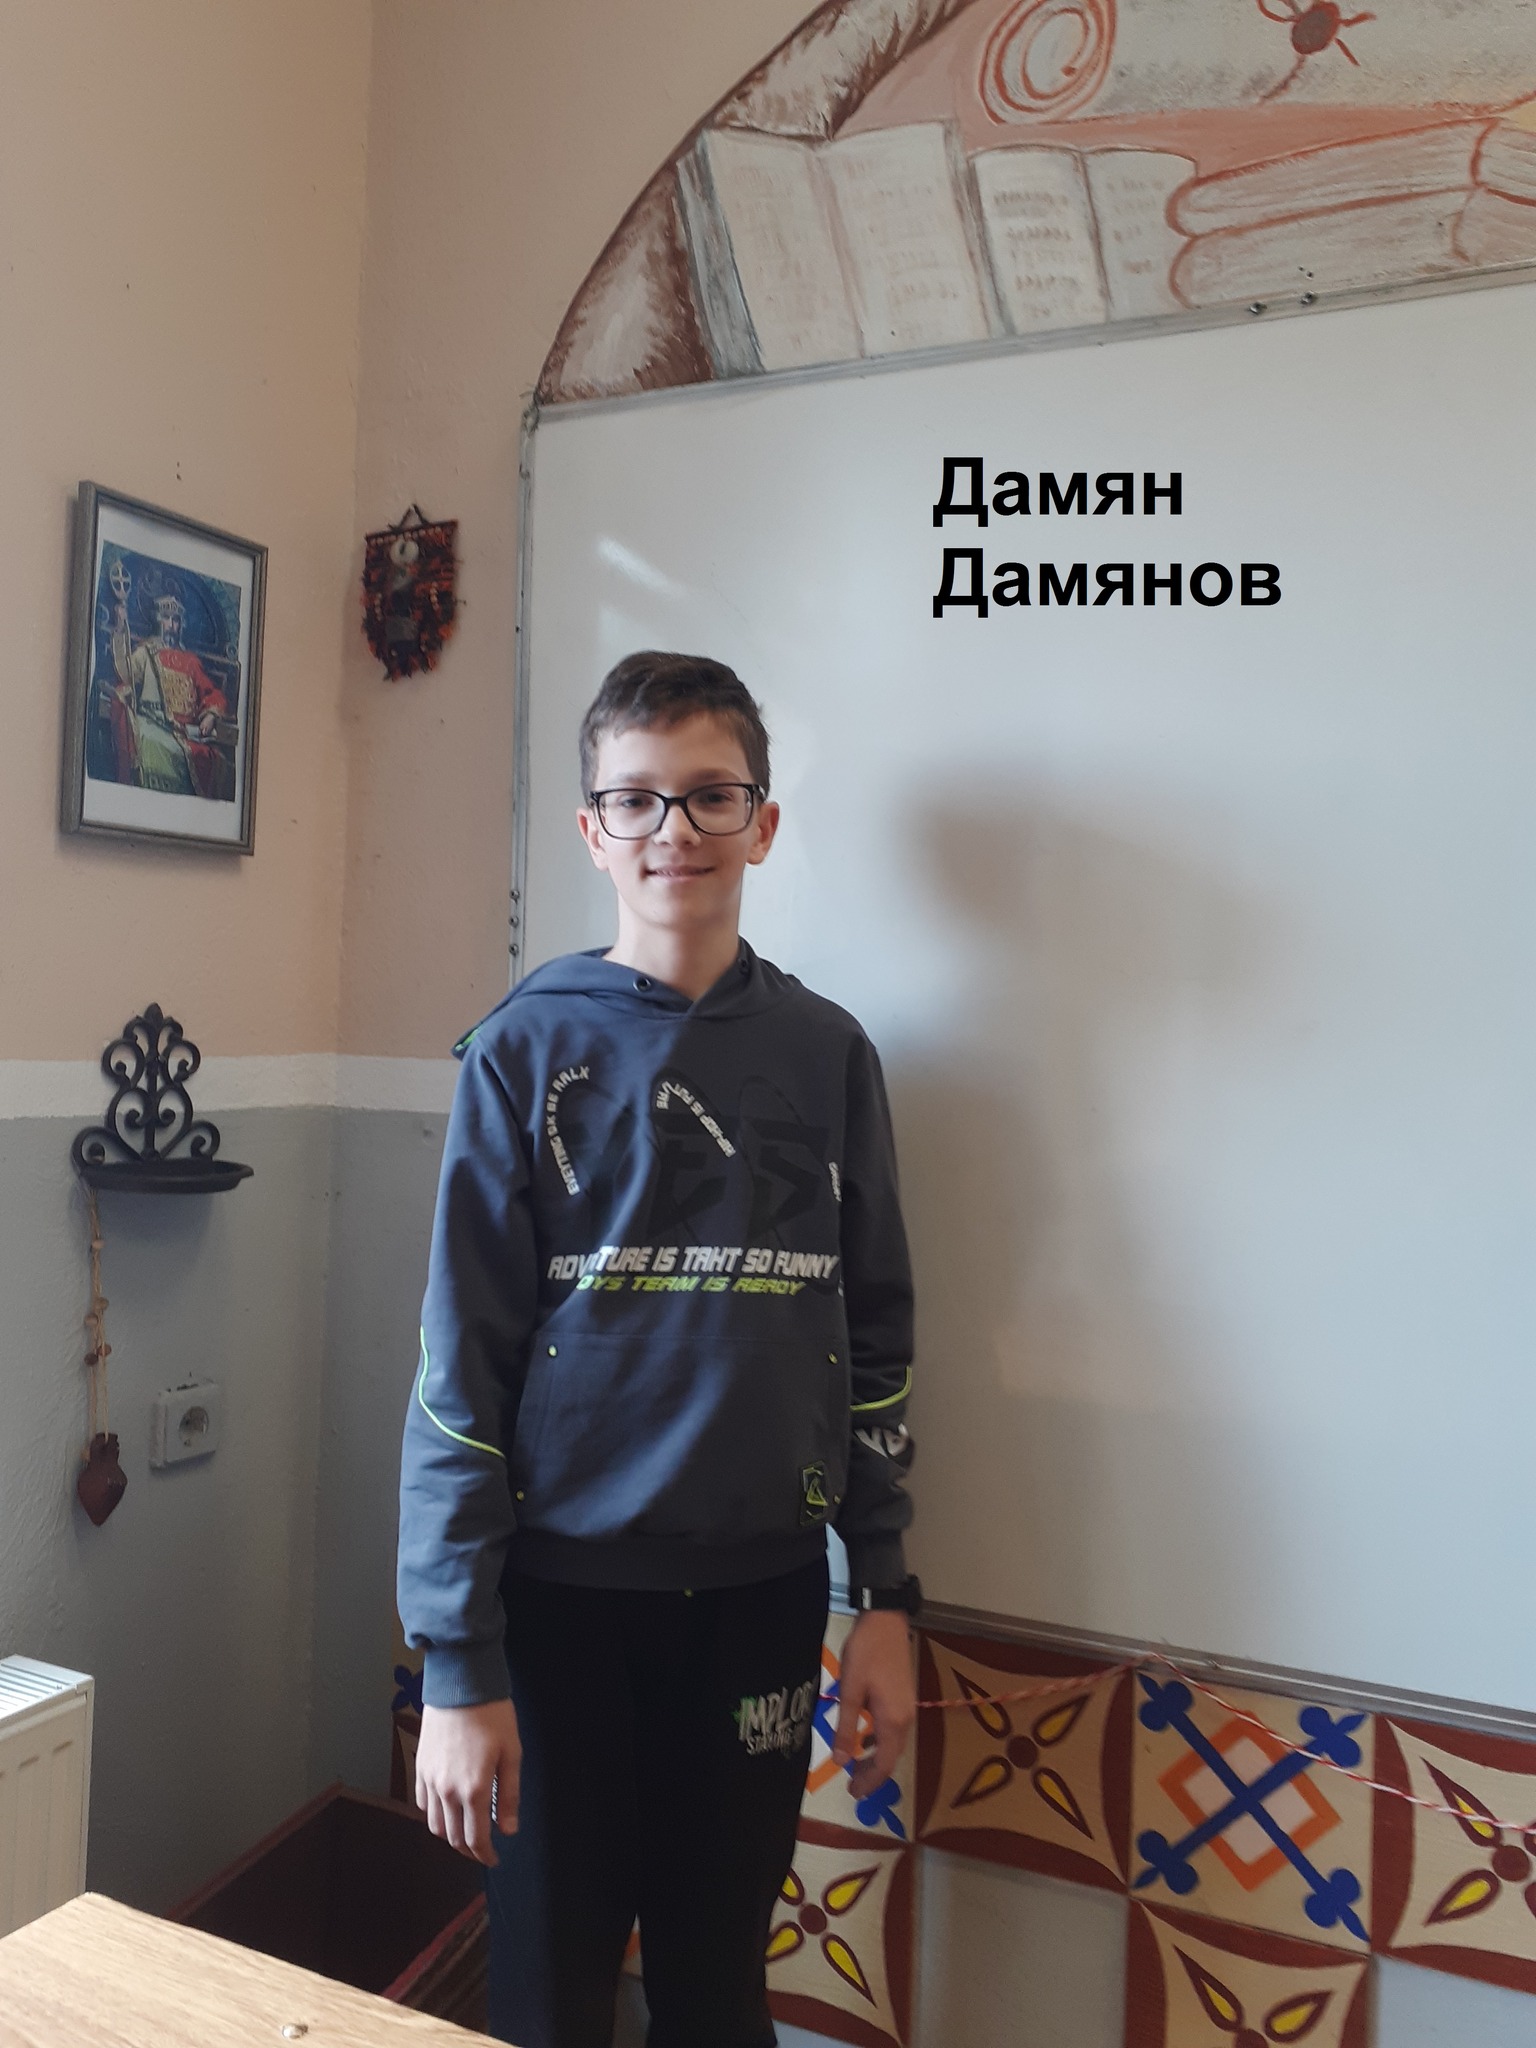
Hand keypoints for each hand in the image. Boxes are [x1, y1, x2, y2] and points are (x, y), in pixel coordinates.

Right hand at [415, 1698, 521, 1865]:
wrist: (461, 1684)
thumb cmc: (492, 1715)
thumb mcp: (512, 1753)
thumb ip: (509, 1796)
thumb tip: (508, 1830)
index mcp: (474, 1790)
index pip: (476, 1838)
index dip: (485, 1854)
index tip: (494, 1858)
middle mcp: (447, 1791)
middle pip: (454, 1837)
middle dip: (469, 1849)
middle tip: (482, 1849)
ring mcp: (430, 1779)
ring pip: (435, 1825)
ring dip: (450, 1835)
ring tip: (466, 1832)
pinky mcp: (420, 1767)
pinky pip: (423, 1803)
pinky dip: (435, 1815)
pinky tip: (448, 1809)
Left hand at [832, 1610, 915, 1799]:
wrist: (886, 1620)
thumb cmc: (865, 1654)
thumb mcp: (850, 1691)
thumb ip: (846, 1728)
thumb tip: (842, 1763)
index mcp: (892, 1720)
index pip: (884, 1763)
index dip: (869, 1782)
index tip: (853, 1793)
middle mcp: (905, 1717)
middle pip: (891, 1756)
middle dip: (872, 1774)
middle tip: (852, 1786)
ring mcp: (907, 1706)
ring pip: (893, 1743)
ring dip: (876, 1758)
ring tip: (855, 1766)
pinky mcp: (903, 1696)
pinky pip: (893, 1728)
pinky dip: (879, 1741)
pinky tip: (865, 1738)